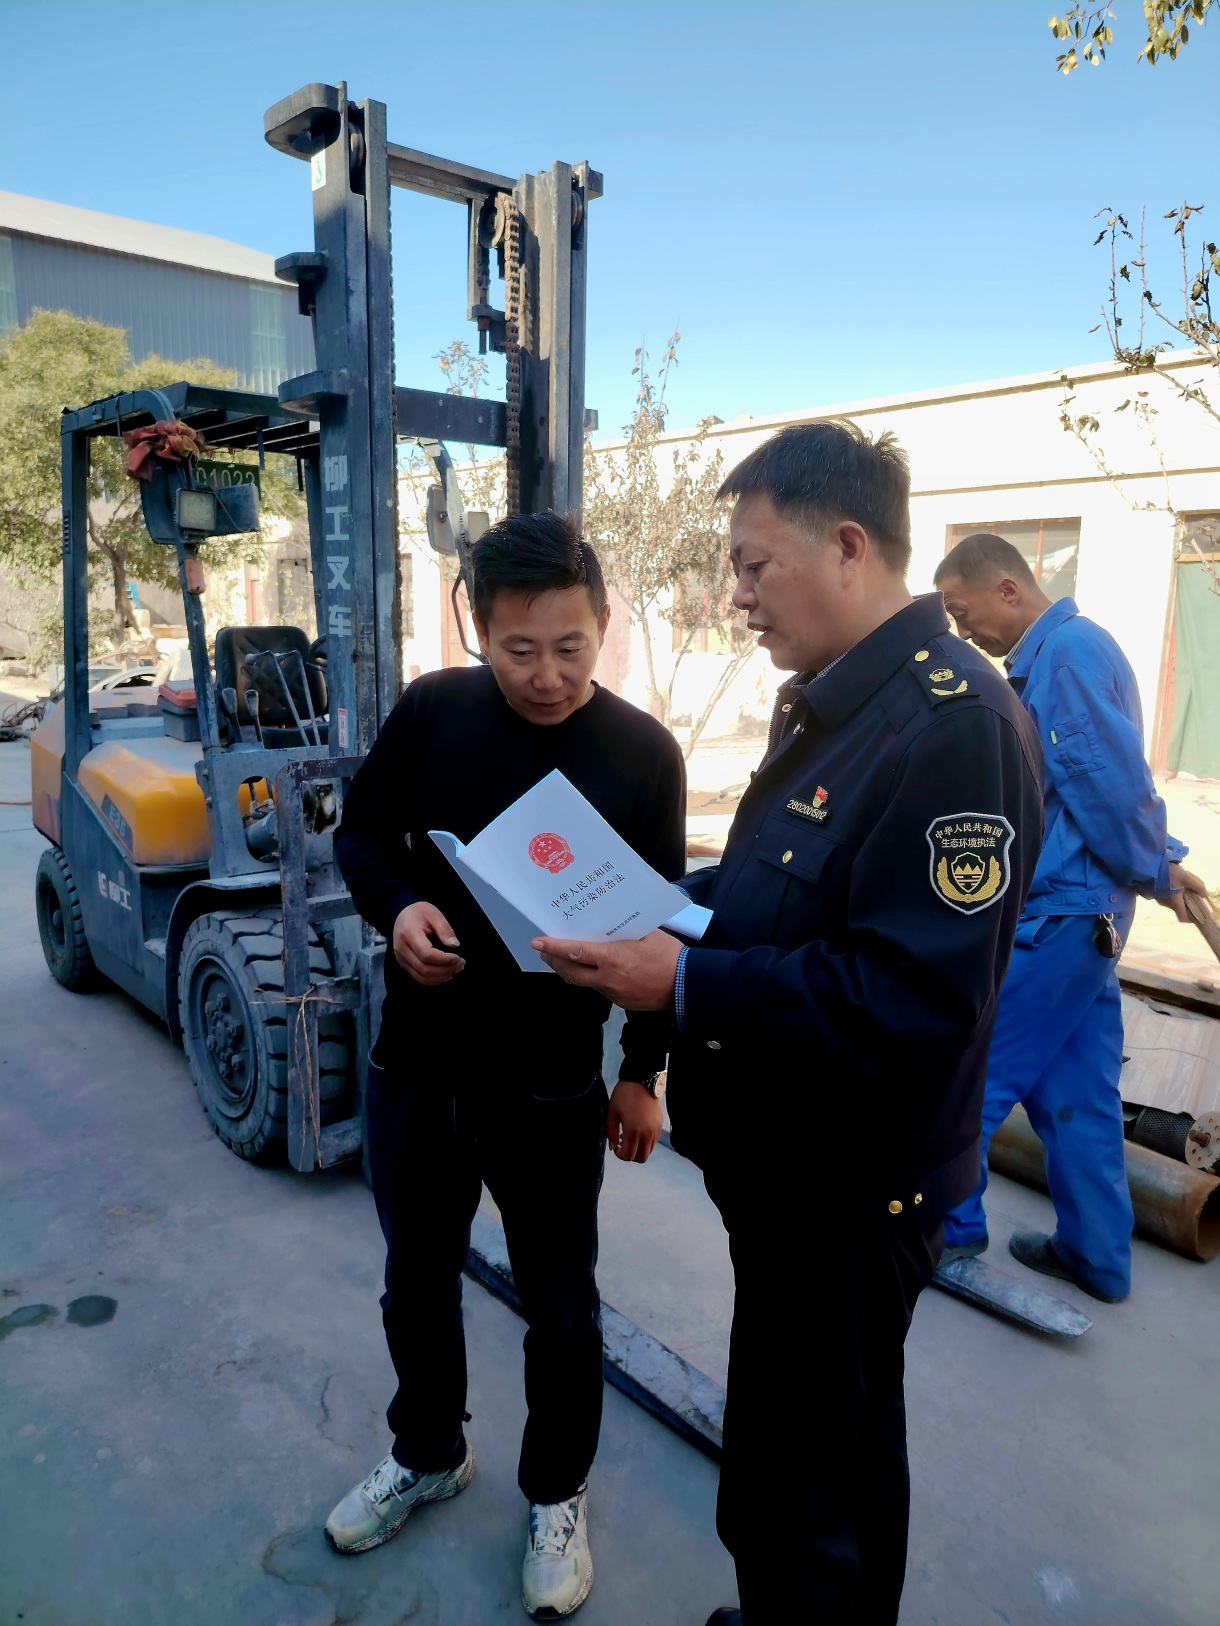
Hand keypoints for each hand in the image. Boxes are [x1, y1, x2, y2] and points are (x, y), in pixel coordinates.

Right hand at [392, 901, 463, 985]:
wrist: (402, 914)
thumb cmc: (419, 912)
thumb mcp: (434, 914)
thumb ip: (445, 929)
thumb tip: (455, 945)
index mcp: (409, 934)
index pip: (426, 954)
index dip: (444, 959)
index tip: (458, 957)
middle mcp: (402, 949)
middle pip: (424, 968)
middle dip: (446, 970)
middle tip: (461, 964)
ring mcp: (401, 959)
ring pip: (422, 977)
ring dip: (441, 977)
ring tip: (456, 969)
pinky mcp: (403, 964)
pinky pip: (418, 978)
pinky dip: (434, 980)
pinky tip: (446, 974)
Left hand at [529, 930, 681, 1010]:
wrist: (687, 986)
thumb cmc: (670, 956)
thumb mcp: (647, 933)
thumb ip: (625, 930)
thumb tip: (610, 923)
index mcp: (613, 958)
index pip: (574, 952)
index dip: (553, 947)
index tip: (538, 942)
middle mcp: (608, 978)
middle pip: (570, 972)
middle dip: (554, 961)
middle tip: (544, 952)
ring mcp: (614, 993)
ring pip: (584, 983)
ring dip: (571, 971)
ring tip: (563, 961)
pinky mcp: (621, 1002)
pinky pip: (600, 989)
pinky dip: (592, 979)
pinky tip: (594, 971)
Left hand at [607, 1080, 663, 1163]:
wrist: (642, 1080)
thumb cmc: (624, 1096)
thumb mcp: (611, 1113)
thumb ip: (610, 1132)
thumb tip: (614, 1147)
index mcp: (633, 1131)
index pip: (628, 1155)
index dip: (620, 1155)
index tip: (616, 1146)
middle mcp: (647, 1134)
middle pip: (641, 1158)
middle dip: (630, 1155)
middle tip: (623, 1144)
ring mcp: (656, 1131)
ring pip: (649, 1151)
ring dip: (639, 1149)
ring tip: (631, 1137)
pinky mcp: (660, 1126)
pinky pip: (654, 1142)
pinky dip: (646, 1142)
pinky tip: (639, 1131)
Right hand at [1157, 863, 1209, 923]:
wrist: (1151, 866)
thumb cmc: (1169, 873)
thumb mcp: (1186, 878)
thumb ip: (1197, 887)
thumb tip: (1205, 895)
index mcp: (1175, 902)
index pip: (1183, 917)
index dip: (1191, 918)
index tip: (1196, 911)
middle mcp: (1166, 904)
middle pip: (1179, 910)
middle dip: (1186, 905)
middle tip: (1191, 894)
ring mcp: (1159, 900)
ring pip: (1173, 904)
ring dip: (1179, 899)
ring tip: (1181, 888)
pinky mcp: (1155, 895)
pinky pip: (1166, 900)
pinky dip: (1172, 896)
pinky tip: (1173, 885)